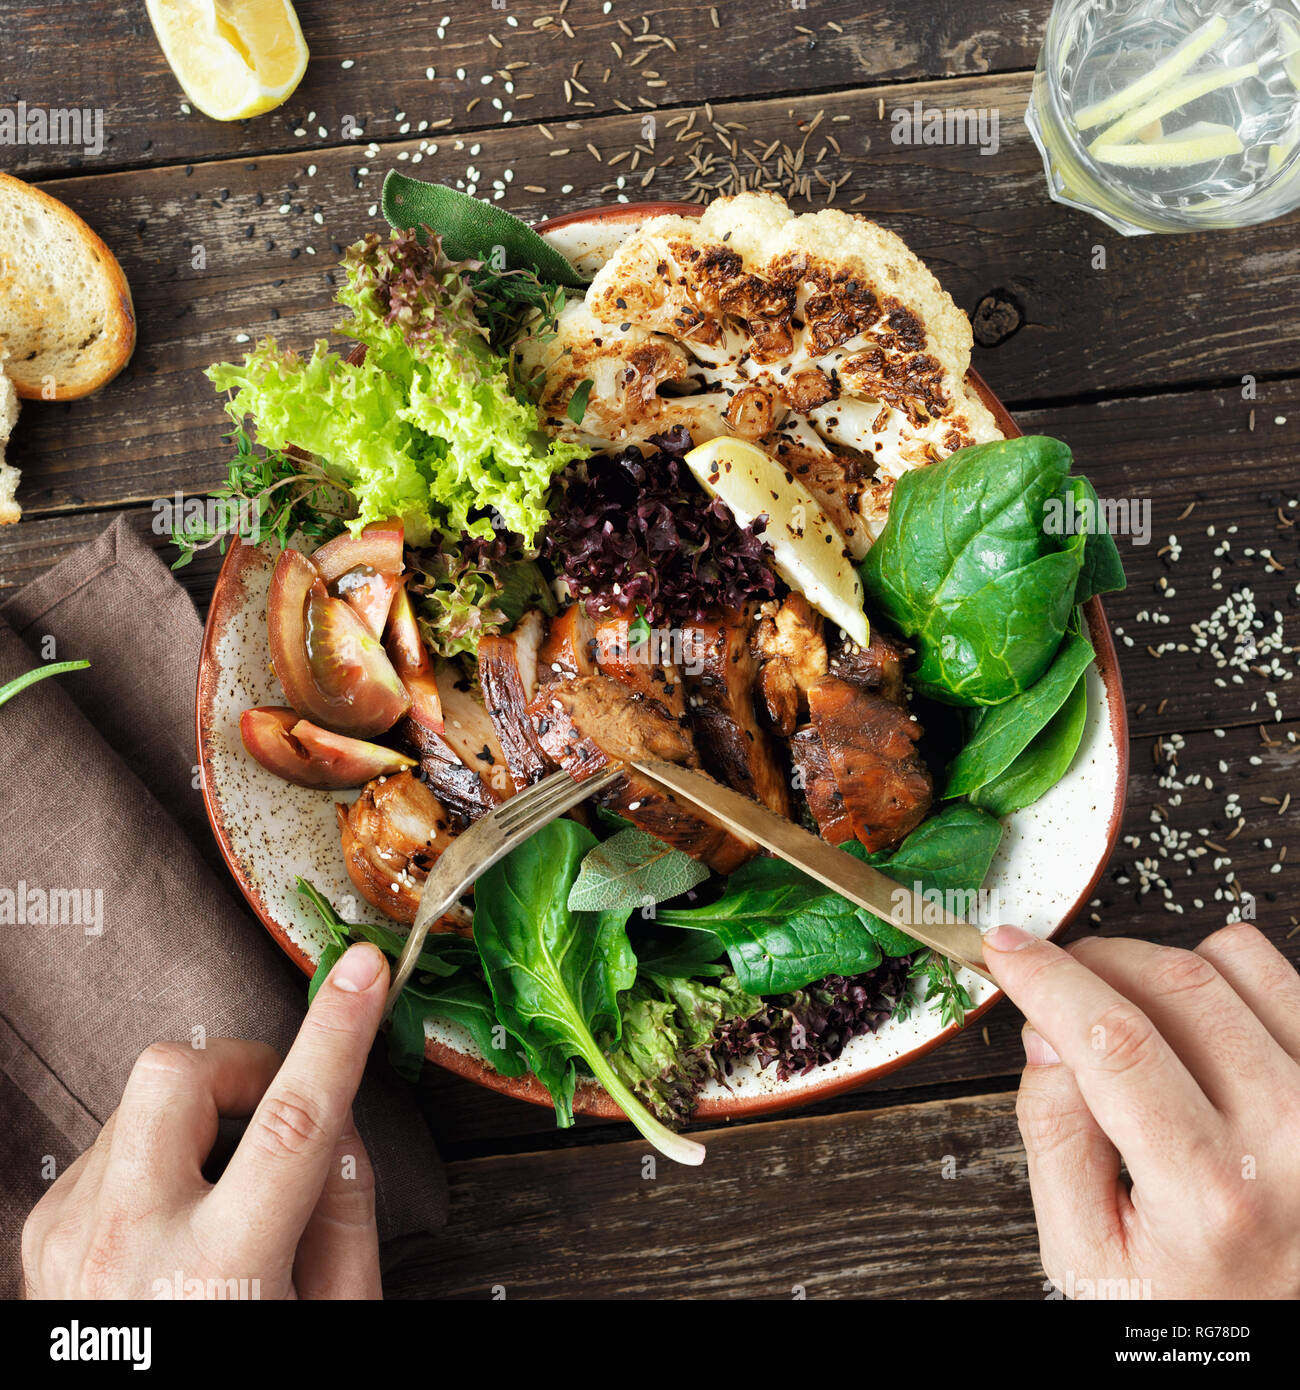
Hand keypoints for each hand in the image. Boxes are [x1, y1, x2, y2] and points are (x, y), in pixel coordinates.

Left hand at [21, 942, 389, 1299]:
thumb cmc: (249, 1376)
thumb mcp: (332, 1317)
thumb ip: (346, 1211)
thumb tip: (337, 1120)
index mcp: (220, 1271)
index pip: (295, 1121)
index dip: (336, 1032)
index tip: (362, 970)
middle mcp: (131, 1246)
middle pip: (180, 1076)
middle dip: (238, 1066)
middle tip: (273, 1107)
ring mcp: (73, 1239)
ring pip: (141, 1100)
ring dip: (199, 1117)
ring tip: (223, 1187)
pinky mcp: (44, 1235)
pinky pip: (110, 1142)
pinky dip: (157, 1152)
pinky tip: (176, 1213)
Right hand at [984, 921, 1299, 1298]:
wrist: (1268, 1319)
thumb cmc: (1180, 1288)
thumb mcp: (1082, 1247)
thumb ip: (1051, 1134)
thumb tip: (1046, 1031)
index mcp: (1211, 1191)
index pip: (1116, 1043)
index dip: (1048, 979)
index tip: (1005, 950)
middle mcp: (1288, 1139)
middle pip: (1171, 985)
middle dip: (1090, 964)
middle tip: (1056, 989)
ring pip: (1227, 961)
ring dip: (1155, 968)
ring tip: (1130, 1016)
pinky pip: (1277, 972)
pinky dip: (1219, 975)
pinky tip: (1191, 1022)